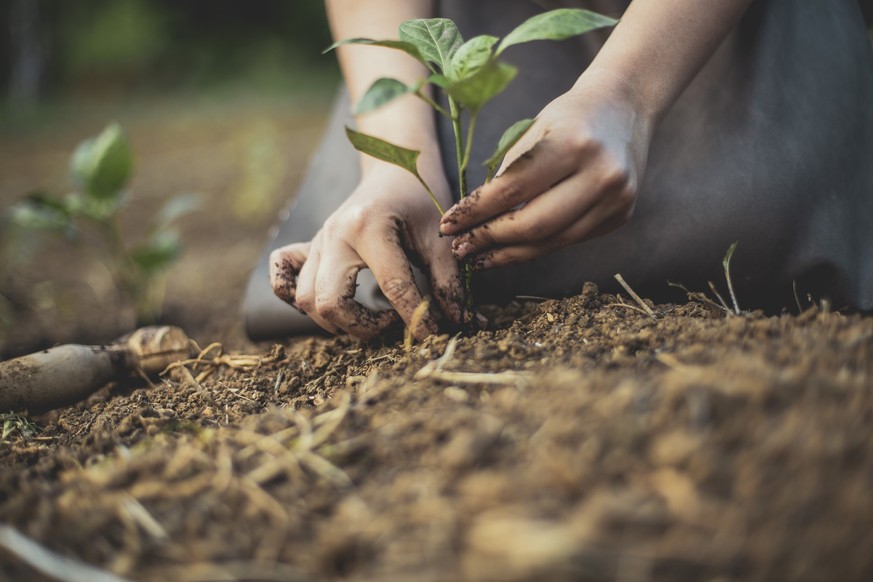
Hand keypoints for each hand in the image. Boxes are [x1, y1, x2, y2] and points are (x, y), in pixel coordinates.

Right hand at [270, 164, 460, 339]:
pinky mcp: (308, 246)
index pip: (392, 287)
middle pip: (330, 302)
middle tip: (391, 323)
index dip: (416, 319)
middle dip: (363, 327)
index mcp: (369, 227)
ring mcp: (316, 241)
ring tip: (370, 316)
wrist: (394, 168)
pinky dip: (293, 295)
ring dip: (337, 321)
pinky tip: (325, 302)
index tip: (434, 336)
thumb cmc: (420, 201)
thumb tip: (466, 326)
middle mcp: (334, 235)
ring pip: (306, 299)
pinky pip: (282, 275)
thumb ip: (450, 283)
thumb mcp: (440, 239)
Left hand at [438, 76, 653, 269]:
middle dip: (490, 240)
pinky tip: (512, 250)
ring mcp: (616, 199)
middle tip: (460, 248)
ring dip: (510, 254)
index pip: (512, 190)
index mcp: (573, 143)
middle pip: (534, 224)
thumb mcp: (533, 131)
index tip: (448, 224)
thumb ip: (507, 174)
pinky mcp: (620, 215)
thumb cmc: (568, 117)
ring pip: (552, 241)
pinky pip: (569, 240)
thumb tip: (471, 221)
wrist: (624, 108)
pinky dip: (537, 247)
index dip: (476, 212)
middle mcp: (601, 174)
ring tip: (479, 258)